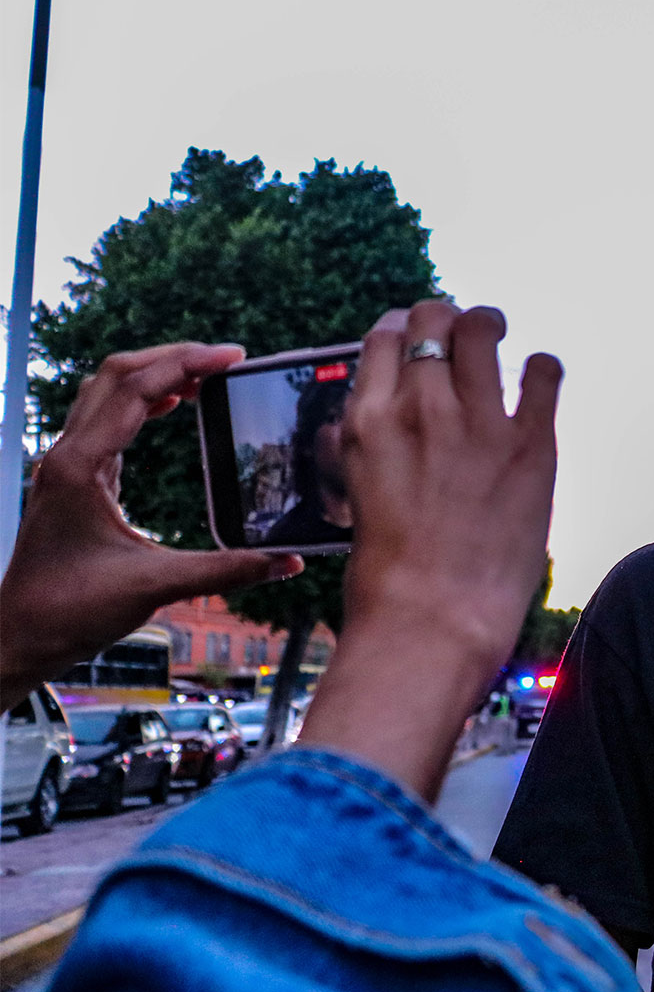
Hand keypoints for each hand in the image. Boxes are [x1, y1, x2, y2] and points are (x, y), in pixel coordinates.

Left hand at [0, 343, 301, 710]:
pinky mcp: (74, 479)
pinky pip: (106, 417)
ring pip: (106, 390)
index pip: (135, 388)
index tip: (233, 358)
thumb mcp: (155, 587)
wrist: (18, 636)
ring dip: (154, 373)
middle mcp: (67, 455)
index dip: (186, 364)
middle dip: (173, 356)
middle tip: (226, 359)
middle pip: (116, 374)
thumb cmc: (69, 611)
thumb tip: (288, 561)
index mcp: (80, 467)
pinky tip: (171, 407)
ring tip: (205, 375)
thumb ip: (225, 570)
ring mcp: (67, 465)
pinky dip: (141, 400)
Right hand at [297, 301, 561, 799]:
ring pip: (484, 329)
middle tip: (462, 333)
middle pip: (432, 319)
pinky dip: (542, 368)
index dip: (403, 329)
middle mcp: (420, 407)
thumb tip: (381, 421)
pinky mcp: (531, 444)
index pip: (382, 337)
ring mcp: (477, 421)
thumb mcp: (357, 495)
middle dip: (447, 318)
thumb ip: (371, 448)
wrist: (432, 621)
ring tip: (498, 336)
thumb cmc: (388, 580)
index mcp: (367, 421)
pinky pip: (543, 373)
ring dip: (490, 326)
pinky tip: (539, 378)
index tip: (416, 337)